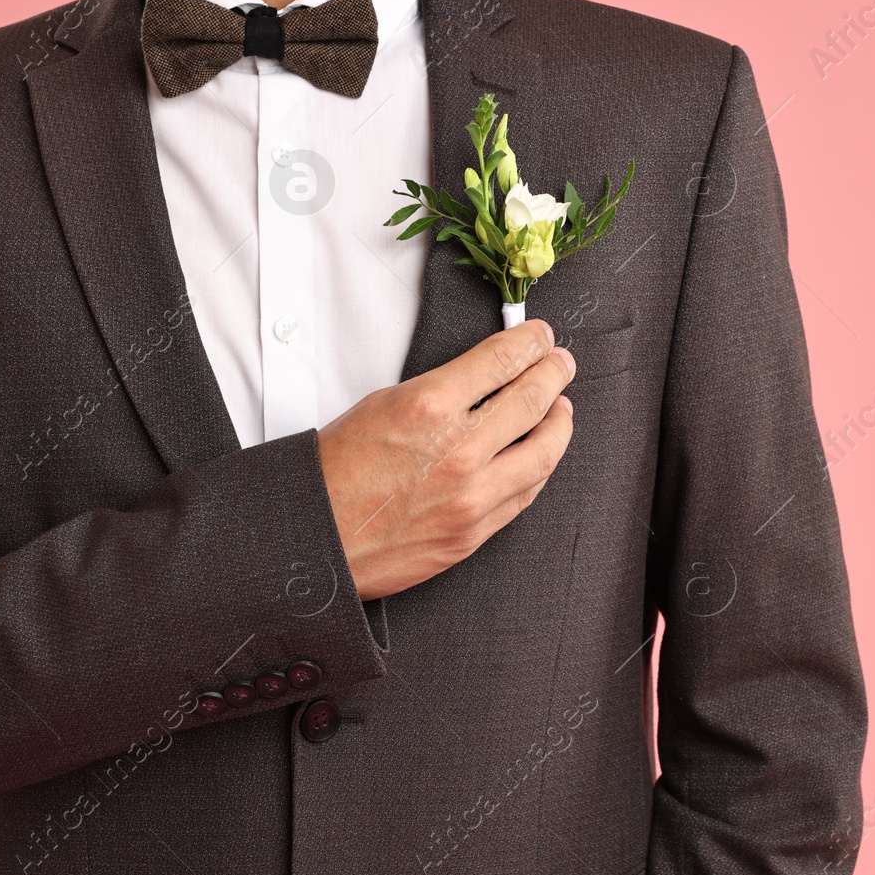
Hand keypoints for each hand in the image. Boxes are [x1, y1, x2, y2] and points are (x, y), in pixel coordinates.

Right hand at [316, 319, 575, 600]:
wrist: (314, 538)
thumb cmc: (336, 472)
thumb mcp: (381, 405)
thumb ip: (440, 391)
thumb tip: (485, 379)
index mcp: (430, 407)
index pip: (502, 359)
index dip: (530, 342)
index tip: (540, 336)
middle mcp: (459, 451)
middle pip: (533, 399)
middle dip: (554, 372)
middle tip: (560, 363)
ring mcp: (472, 496)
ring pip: (543, 451)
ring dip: (559, 422)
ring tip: (561, 407)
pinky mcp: (474, 532)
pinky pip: (526, 493)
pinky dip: (539, 466)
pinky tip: (540, 452)